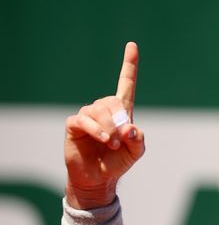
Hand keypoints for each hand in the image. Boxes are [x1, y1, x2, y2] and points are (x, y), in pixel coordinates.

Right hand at [64, 42, 145, 208]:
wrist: (99, 178)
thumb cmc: (118, 162)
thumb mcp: (135, 151)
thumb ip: (138, 139)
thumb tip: (130, 127)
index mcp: (122, 112)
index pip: (126, 83)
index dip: (129, 65)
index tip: (132, 45)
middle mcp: (104, 109)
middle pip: (113, 101)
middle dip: (119, 120)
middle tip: (120, 140)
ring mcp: (88, 115)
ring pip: (99, 111)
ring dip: (108, 128)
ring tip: (111, 144)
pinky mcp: (74, 125)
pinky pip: (84, 120)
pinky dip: (96, 130)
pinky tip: (103, 139)